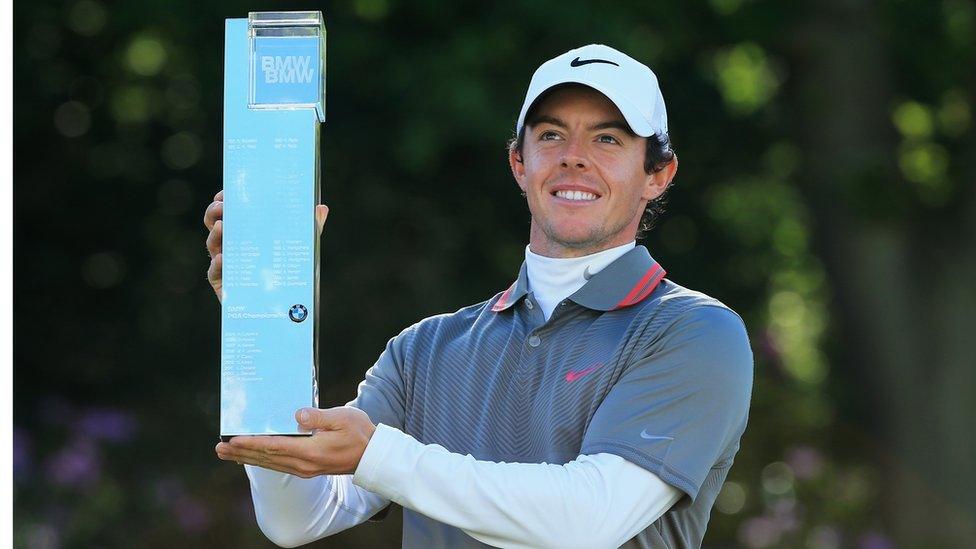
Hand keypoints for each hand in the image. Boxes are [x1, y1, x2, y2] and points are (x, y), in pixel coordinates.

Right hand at [204, 189, 329, 302]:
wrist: (283, 311)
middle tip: (221, 205)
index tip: (225, 192)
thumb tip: (321, 208)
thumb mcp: (300, 249)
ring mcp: (226, 267)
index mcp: (246, 235)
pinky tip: (222, 258)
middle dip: (214, 213)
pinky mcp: (224, 287)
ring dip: (215, 235)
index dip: (223, 201)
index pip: (230, 213)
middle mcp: (232, 248)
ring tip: (223, 226)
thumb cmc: (288, 274)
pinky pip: (215, 274)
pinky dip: (217, 265)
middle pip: (215, 225)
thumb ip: (310, 229)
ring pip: (213, 247)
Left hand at [214, 406, 376, 476]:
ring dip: (247, 458)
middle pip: (266, 458)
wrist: (372, 456)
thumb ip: (318, 416)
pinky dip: (261, 461)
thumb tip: (296, 415)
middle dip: (241, 452)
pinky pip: (277, 465)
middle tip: (219, 448)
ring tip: (227, 454)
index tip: (233, 439)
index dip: (252, 443)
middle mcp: (304, 464)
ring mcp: (304, 468)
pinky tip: (252, 458)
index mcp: (311, 451)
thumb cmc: (359, 433)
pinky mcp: (306, 469)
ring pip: (269, 464)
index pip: (274, 447)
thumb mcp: (342, 418)